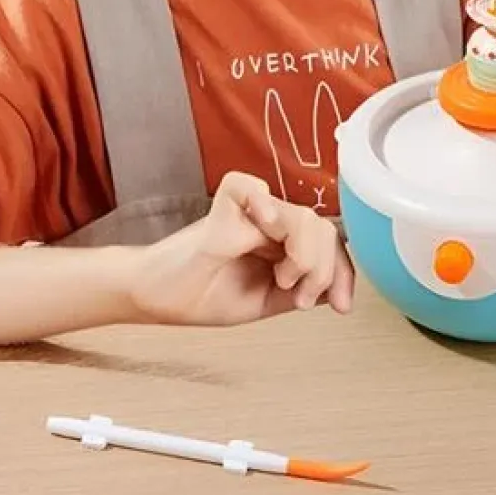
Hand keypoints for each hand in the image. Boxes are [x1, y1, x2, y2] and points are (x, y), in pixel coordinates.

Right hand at [130, 172, 354, 326]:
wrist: (153, 297)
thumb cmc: (200, 295)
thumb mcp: (263, 302)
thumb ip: (299, 290)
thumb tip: (337, 288)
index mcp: (282, 243)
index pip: (330, 244)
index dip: (343, 273)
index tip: (342, 307)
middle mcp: (269, 223)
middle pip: (323, 228)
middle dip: (324, 269)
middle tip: (299, 296)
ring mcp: (246, 214)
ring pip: (299, 214)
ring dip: (303, 252)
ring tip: (281, 278)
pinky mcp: (218, 210)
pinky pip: (245, 187)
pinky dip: (261, 201)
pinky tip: (265, 225)